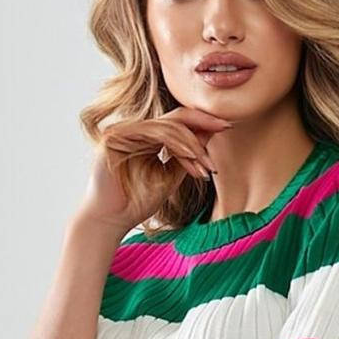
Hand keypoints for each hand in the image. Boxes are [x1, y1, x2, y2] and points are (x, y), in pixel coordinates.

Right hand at [79, 107, 233, 231]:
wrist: (111, 221)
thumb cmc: (137, 203)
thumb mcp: (171, 176)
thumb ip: (187, 155)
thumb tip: (211, 132)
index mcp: (145, 137)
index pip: (177, 121)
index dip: (203, 122)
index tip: (227, 126)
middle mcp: (134, 130)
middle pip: (175, 117)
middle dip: (203, 123)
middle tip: (226, 128)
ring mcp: (123, 130)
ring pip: (168, 126)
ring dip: (193, 144)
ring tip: (206, 166)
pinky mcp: (116, 136)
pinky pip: (155, 133)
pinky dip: (177, 145)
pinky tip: (192, 160)